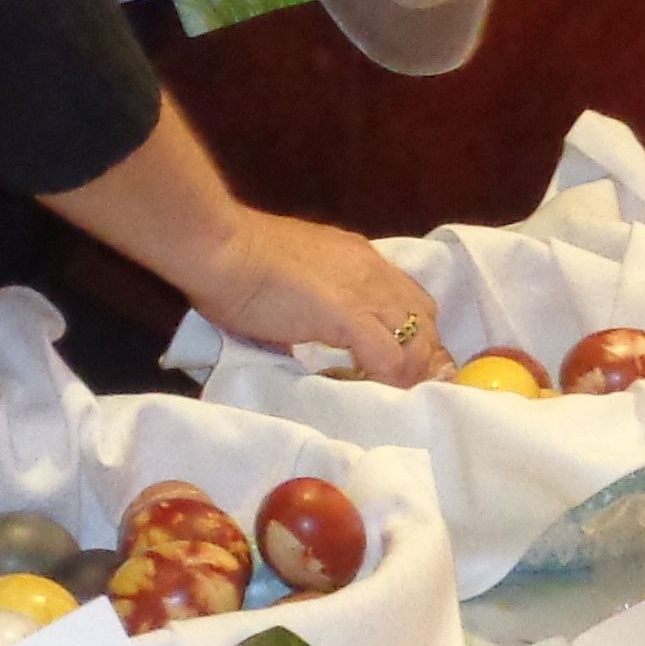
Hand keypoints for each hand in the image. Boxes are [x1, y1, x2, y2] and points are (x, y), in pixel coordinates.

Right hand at [186, 206, 448, 386]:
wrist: (220, 248)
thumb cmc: (237, 263)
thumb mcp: (289, 281)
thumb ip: (305, 306)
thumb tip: (296, 336)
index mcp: (357, 258)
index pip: (409, 297)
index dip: (414, 332)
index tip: (406, 364)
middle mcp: (370, 270)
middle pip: (425, 317)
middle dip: (424, 354)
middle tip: (412, 387)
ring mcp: (363, 290)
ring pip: (415, 339)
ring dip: (411, 372)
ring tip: (397, 398)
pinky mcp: (349, 314)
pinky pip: (389, 356)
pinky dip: (389, 379)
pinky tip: (376, 394)